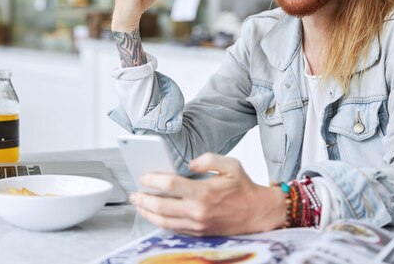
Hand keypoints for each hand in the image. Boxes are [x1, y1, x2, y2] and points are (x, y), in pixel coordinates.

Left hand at [129, 153, 285, 235]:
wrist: (259, 213)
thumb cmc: (244, 188)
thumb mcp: (230, 165)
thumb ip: (208, 159)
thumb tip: (189, 164)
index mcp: (204, 192)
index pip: (170, 185)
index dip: (153, 180)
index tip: (144, 176)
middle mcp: (198, 211)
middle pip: (162, 206)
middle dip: (144, 199)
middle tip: (134, 193)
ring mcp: (198, 225)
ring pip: (165, 221)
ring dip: (148, 213)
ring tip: (139, 205)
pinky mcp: (199, 234)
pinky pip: (174, 230)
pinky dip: (161, 223)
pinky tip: (154, 215)